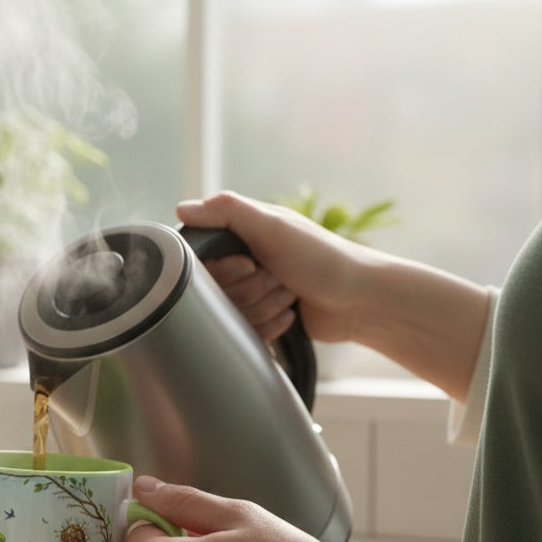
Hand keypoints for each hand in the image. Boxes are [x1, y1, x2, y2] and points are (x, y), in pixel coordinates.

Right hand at [177, 191, 368, 344]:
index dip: (223, 269)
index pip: (203, 260)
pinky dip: (270, 326)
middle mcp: (246, 261)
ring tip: (288, 295)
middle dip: (250, 290)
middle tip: (277, 278)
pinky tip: (290, 313)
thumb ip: (226, 211)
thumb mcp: (273, 226)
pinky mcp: (264, 319)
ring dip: (264, 307)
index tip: (248, 265)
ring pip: (233, 314)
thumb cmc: (322, 257)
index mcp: (243, 234)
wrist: (359, 300)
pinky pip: (247, 332)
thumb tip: (182, 210)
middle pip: (217, 292)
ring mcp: (255, 292)